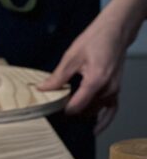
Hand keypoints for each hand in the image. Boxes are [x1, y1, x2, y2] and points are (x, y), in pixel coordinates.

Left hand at [39, 13, 127, 132]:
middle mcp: (107, 88)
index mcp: (96, 80)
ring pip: (95, 111)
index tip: (49, 110)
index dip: (61, 110)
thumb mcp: (72, 56)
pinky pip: (112, 110)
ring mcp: (113, 90)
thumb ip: (58, 76)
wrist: (117, 29)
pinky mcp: (116, 89)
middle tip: (53, 113)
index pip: (76, 106)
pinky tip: (94, 129)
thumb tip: (42, 89)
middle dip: (69, 113)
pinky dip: (103, 120)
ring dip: (82, 115)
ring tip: (66, 119)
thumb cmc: (97, 39)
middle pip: (85, 111)